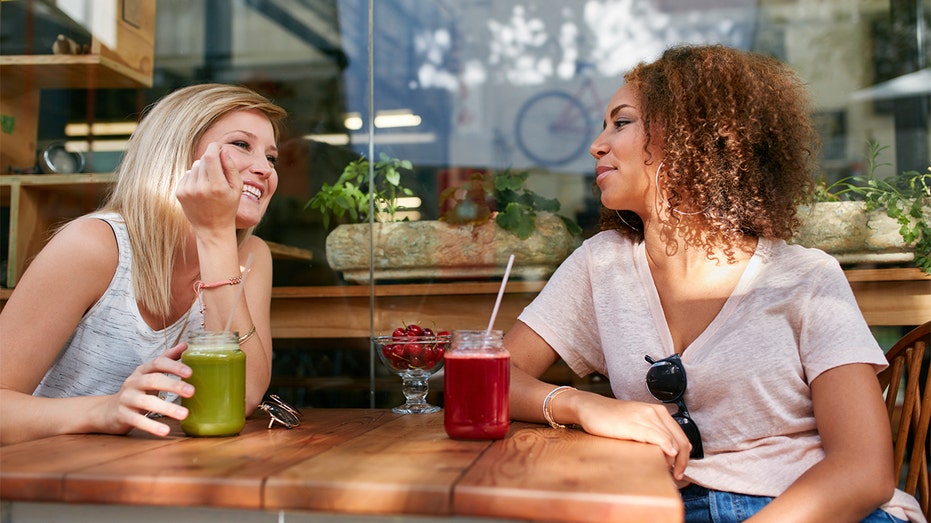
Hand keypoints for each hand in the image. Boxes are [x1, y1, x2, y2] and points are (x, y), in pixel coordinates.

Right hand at [94, 342, 193, 437]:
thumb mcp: (149, 374)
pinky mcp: (122, 416)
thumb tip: (186, 345)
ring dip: (166, 408)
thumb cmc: (137, 390)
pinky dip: (152, 426)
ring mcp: (127, 399)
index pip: (157, 363)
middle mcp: (133, 382)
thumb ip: (167, 360)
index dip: (173, 366)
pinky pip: (138, 421)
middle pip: (153, 380)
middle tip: (192, 391)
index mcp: (142, 370)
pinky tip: (165, 431)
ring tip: (184, 414)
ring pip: (146, 402)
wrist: (106, 411)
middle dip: (173, 385)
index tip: (190, 372)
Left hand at [175, 143, 241, 235]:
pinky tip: (200, 189)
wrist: (211, 228)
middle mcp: (200, 188)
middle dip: (211, 159)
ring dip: (202, 169)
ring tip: (209, 183)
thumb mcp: (237, 188)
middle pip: (203, 160)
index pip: (210, 156)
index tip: (218, 146)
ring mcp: (187, 190)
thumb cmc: (228, 207)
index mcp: (217, 187)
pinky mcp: (179, 192)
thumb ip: (231, 167)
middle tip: (218, 171)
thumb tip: (223, 150)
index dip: (214, 147)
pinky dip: (194, 177)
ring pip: (194, 166)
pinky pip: (187, 174)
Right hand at [574, 395, 691, 479]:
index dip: (685, 456)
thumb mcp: (636, 422)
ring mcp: (645, 417)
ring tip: (668, 472)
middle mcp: (654, 412)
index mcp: (658, 412)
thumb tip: (666, 454)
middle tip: (677, 475)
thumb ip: (652, 433)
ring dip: (673, 460)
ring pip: (671, 441)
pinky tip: (667, 456)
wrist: (589, 407)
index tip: (679, 469)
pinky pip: (657, 437)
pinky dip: (666, 447)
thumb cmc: (611, 418)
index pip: (681, 436)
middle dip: (682, 461)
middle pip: (680, 440)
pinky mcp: (634, 424)